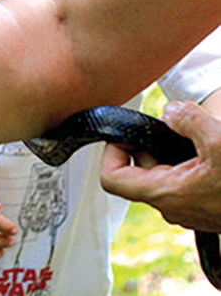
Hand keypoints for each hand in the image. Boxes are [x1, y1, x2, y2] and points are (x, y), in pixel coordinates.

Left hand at [101, 101, 220, 232]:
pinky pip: (183, 180)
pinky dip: (185, 161)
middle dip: (145, 144)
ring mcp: (190, 209)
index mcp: (166, 194)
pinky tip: (205, 149)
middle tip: (165, 125)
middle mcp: (173, 206)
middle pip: (136, 172)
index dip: (111, 151)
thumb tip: (170, 111)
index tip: (126, 132)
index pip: (111, 179)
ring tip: (190, 134)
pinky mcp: (206, 206)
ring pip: (160, 175)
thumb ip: (188, 120)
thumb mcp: (220, 140)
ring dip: (167, 151)